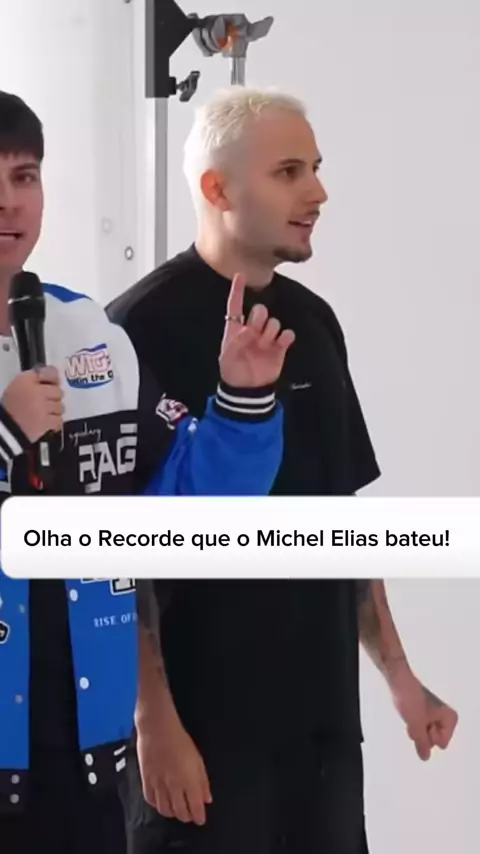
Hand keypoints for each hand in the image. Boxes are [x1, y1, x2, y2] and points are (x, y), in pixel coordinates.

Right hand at [1, 367, 63, 441]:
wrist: (6, 428)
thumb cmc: (11, 406)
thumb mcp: (18, 386)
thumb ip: (34, 378)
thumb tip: (53, 374)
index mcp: (26, 380)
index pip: (50, 372)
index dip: (54, 378)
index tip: (53, 382)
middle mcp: (37, 392)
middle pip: (58, 391)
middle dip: (54, 397)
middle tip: (45, 402)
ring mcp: (43, 408)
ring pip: (60, 407)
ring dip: (54, 411)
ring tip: (43, 414)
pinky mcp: (46, 423)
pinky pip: (58, 420)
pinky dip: (54, 422)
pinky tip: (46, 422)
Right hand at [136, 713, 211, 825]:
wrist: (157, 728)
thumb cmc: (180, 740)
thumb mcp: (198, 758)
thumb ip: (203, 780)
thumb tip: (207, 799)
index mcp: (189, 781)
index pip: (195, 807)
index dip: (198, 816)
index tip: (200, 819)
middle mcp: (173, 787)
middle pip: (180, 812)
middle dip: (186, 817)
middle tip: (189, 816)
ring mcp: (158, 785)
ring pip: (165, 810)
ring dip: (172, 813)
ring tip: (176, 811)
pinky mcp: (145, 781)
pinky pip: (151, 800)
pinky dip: (157, 805)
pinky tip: (161, 803)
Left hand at [219, 273, 294, 387]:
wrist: (247, 390)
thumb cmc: (233, 371)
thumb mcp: (227, 358)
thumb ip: (236, 342)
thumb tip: (248, 330)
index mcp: (236, 329)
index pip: (236, 306)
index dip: (238, 290)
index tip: (240, 274)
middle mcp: (252, 330)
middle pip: (260, 310)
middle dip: (259, 317)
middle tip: (255, 332)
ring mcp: (267, 338)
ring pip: (274, 322)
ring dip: (270, 331)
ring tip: (264, 345)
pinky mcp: (279, 348)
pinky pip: (287, 335)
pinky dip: (286, 336)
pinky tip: (281, 342)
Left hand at [390, 667, 457, 759]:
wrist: (398, 680)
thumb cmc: (410, 699)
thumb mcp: (416, 725)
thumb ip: (422, 743)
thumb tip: (425, 757)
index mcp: (450, 717)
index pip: (442, 743)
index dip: (429, 735)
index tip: (423, 722)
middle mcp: (444, 716)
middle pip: (434, 740)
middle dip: (422, 733)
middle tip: (415, 719)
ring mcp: (434, 714)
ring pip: (425, 733)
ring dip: (416, 729)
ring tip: (410, 716)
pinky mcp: (424, 711)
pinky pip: (420, 726)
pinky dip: (413, 724)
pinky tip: (407, 716)